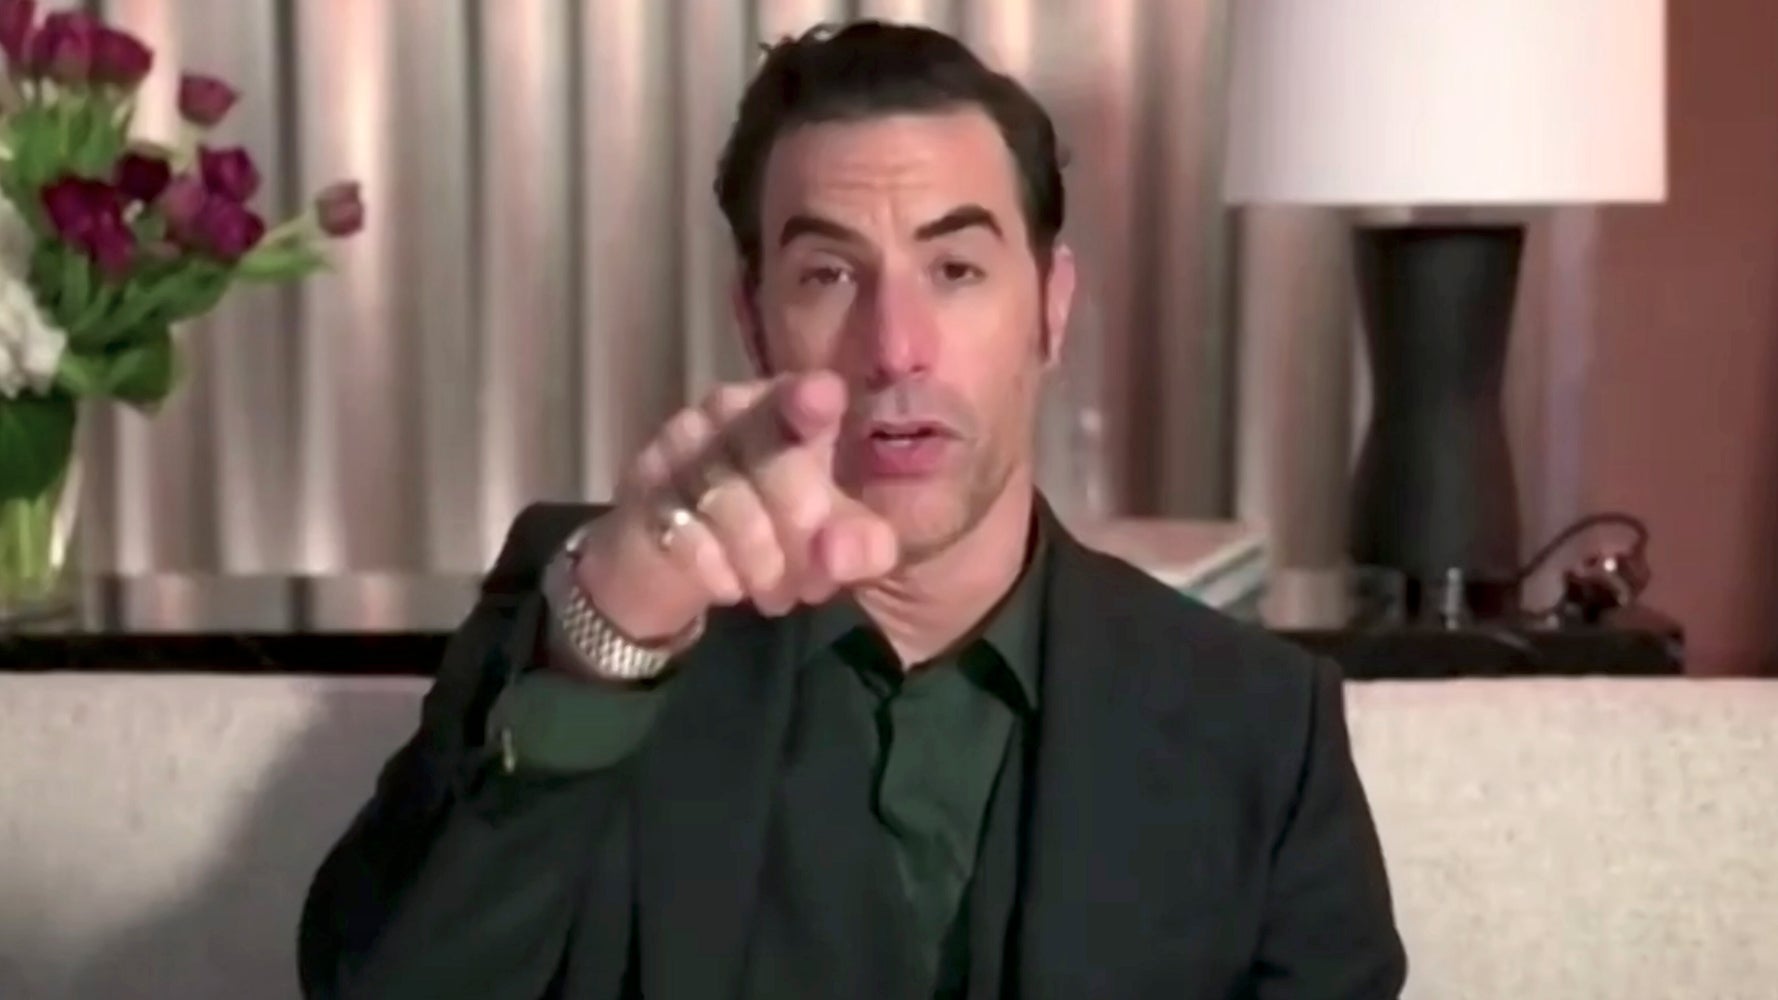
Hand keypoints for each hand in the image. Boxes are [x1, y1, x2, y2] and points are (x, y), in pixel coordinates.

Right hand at [574, 371, 899, 641]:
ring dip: (763, 564)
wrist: (687, 567)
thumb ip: (860, 544)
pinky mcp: (643, 488)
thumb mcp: (839, 547)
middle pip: (773, 458)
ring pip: (728, 502)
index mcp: (790, 406)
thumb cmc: (782, 537)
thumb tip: (841, 553)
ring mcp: (679, 442)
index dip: (808, 400)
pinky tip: (732, 586)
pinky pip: (688, 535)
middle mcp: (732, 408)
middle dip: (802, 531)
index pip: (801, 396)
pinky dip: (720, 574)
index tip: (825, 397)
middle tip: (813, 581)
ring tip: (776, 590)